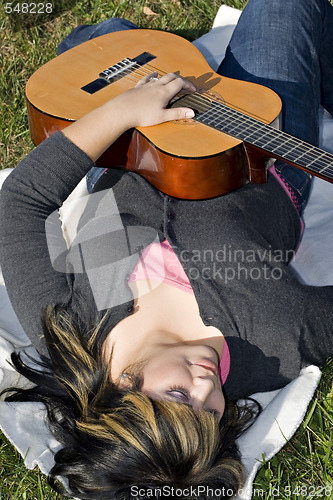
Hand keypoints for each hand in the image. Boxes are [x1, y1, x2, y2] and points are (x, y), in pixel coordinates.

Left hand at [62, 72, 196, 161]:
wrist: (122, 111)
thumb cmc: (142, 115)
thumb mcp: (162, 117)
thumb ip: (177, 114)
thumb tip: (192, 113)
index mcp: (164, 92)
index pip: (180, 84)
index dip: (189, 85)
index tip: (194, 90)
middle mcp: (156, 85)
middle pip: (172, 77)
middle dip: (181, 79)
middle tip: (186, 85)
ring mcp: (146, 85)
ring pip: (160, 77)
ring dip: (169, 77)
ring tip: (173, 79)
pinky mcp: (138, 87)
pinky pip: (147, 78)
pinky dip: (152, 76)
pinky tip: (153, 75)